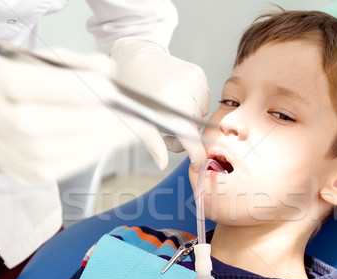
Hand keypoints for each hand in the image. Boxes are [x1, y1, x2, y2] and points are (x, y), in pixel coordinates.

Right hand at [0, 48, 166, 183]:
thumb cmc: (21, 88)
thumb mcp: (41, 62)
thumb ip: (75, 62)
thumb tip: (108, 71)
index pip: (31, 86)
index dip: (75, 88)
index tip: (112, 89)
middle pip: (45, 125)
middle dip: (97, 120)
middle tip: (135, 115)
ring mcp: (9, 153)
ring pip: (59, 151)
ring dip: (103, 140)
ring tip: (131, 128)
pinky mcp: (26, 174)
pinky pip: (65, 168)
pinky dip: (94, 153)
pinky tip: (112, 141)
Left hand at [111, 37, 209, 171]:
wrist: (135, 57)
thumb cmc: (132, 88)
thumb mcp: (137, 118)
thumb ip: (153, 143)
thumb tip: (162, 163)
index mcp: (166, 106)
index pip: (189, 136)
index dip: (196, 153)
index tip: (199, 162)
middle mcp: (183, 92)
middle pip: (194, 126)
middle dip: (183, 130)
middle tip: (167, 126)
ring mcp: (194, 81)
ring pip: (200, 113)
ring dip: (189, 115)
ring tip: (171, 106)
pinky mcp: (198, 73)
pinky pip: (203, 98)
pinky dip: (193, 101)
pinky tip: (178, 94)